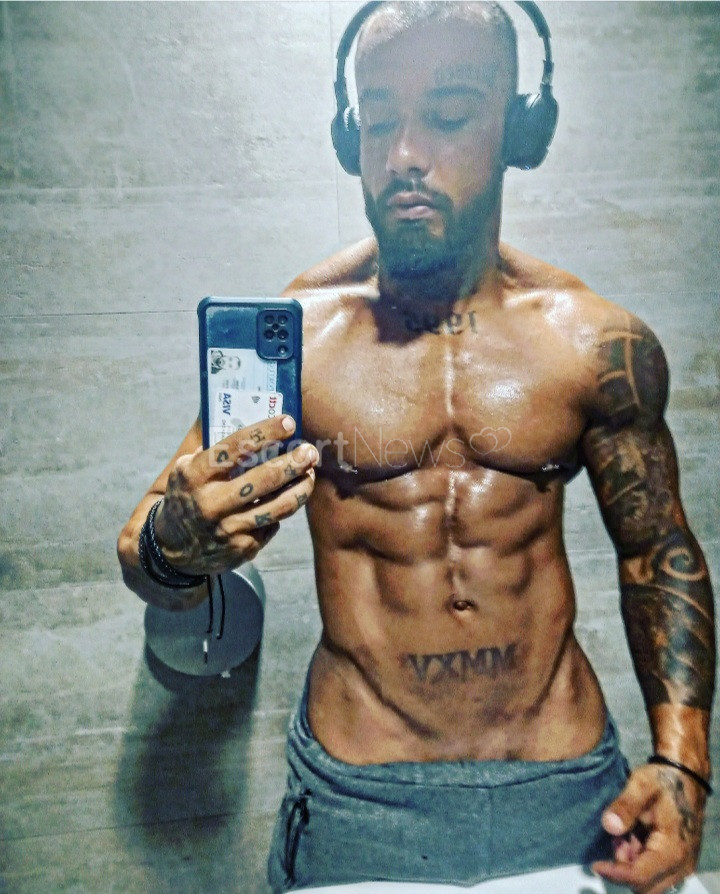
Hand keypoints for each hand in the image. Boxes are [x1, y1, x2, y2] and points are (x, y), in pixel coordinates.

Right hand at [153, 415, 316, 574]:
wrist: (171, 548)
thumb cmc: (187, 496)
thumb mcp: (185, 469)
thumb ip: (212, 448)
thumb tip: (247, 419)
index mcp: (195, 476)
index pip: (235, 448)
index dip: (265, 432)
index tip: (288, 422)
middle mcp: (212, 503)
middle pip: (265, 479)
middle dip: (294, 462)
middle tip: (310, 451)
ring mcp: (229, 529)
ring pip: (278, 506)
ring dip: (301, 488)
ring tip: (310, 473)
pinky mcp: (244, 548)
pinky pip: (273, 524)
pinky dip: (283, 509)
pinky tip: (289, 498)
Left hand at [591, 763, 705, 893]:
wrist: (683, 776)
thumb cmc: (662, 780)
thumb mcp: (641, 786)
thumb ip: (625, 806)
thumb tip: (609, 826)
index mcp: (672, 849)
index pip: (640, 876)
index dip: (615, 873)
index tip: (595, 864)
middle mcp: (681, 864)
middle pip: (645, 886)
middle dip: (624, 868)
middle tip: (618, 839)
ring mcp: (681, 865)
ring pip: (648, 882)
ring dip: (631, 864)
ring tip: (625, 834)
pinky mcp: (677, 862)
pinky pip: (654, 873)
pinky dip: (639, 860)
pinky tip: (633, 837)